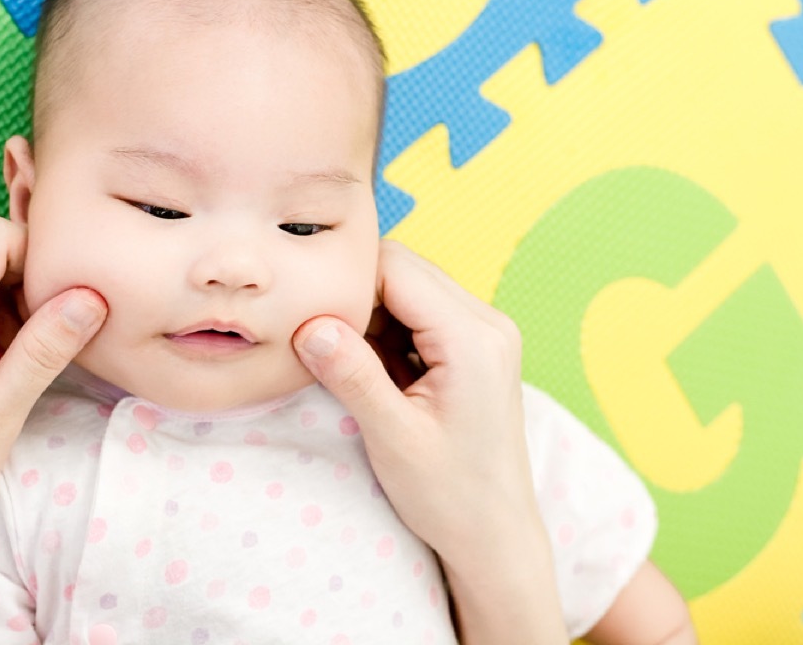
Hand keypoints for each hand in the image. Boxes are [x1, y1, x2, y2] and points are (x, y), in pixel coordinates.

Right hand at [293, 240, 567, 643]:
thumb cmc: (450, 496)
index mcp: (473, 337)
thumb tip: (310, 325)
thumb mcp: (393, 438)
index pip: (396, 268)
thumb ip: (353, 375)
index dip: (346, 283)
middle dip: (356, 296)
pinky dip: (386, 332)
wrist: (494, 535)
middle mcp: (487, 322)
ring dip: (369, 315)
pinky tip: (369, 370)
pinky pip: (419, 315)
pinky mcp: (473, 348)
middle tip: (318, 336)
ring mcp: (484, 333)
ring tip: (343, 360)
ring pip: (408, 289)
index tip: (307, 313)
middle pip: (404, 270)